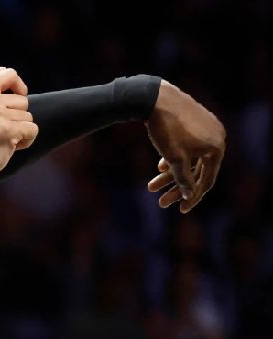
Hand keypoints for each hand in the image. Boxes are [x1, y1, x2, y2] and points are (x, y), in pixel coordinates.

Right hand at [0, 67, 38, 185]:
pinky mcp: (7, 131)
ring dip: (20, 132)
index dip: (18, 86)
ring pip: (28, 118)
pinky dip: (25, 141)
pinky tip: (9, 147)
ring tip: (1, 140)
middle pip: (24, 101)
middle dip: (17, 117)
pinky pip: (32, 130)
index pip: (10, 74)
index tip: (17, 97)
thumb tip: (2, 68)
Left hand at [146, 80, 225, 212]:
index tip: (181, 210)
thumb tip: (191, 195)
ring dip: (171, 174)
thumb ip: (184, 178)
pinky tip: (160, 167)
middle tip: (160, 202)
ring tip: (151, 187)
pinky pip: (188, 146)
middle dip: (177, 187)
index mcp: (217, 147)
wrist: (155, 98)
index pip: (207, 180)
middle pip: (197, 171)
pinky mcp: (195, 120)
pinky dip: (174, 158)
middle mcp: (217, 136)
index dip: (193, 196)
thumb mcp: (174, 158)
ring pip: (190, 158)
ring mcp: (207, 127)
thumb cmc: (166, 129)